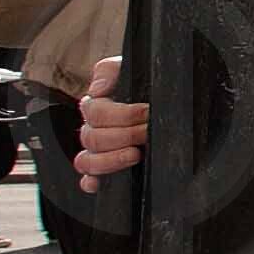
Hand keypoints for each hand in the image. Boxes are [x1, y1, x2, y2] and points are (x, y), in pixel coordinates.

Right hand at [75, 56, 145, 185]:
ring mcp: (97, 151)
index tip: (147, 112)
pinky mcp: (105, 169)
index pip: (95, 113)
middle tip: (147, 131)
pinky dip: (91, 182)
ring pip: (87, 161)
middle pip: (92, 138)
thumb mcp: (130, 68)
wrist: (167, 96)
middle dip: (124, 135)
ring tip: (136, 154)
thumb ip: (110, 71)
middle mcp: (93, 129)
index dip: (122, 114)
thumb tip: (98, 90)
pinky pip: (88, 180)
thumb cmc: (147, 83)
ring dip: (110, 159)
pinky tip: (98, 184)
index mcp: (96, 106)